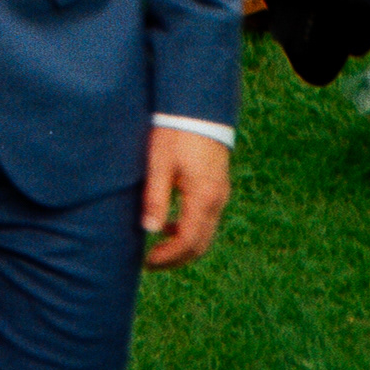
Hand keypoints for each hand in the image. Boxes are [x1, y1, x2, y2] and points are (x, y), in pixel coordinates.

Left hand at [141, 127, 230, 268]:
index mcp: (203, 197)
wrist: (198, 106)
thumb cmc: (175, 132)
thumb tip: (149, 230)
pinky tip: (170, 224)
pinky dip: (190, 229)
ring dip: (183, 245)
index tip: (148, 262)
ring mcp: (220, 193)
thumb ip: (156, 198)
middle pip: (201, 244)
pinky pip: (207, 218)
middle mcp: (217, 200)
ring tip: (158, 246)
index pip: (189, 242)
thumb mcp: (159, 164)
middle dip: (177, 258)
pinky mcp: (218, 186)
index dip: (168, 258)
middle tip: (152, 262)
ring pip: (206, 233)